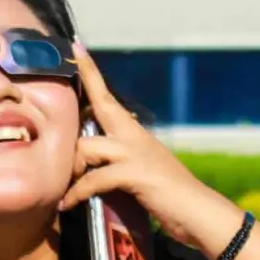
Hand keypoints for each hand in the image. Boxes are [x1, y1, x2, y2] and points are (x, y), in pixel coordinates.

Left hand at [59, 42, 239, 246]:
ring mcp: (135, 154)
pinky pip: (93, 180)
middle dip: (82, 93)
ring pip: (87, 146)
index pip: (108, 97)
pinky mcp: (133, 174)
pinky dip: (77, 193)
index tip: (77, 47)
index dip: (91, 73)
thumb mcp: (142, 170)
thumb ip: (118, 159)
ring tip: (64, 188)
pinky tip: (67, 204)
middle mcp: (134, 137)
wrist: (197, 213)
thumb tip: (91, 158)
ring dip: (71, 168)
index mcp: (135, 133)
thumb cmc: (169, 196)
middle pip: (102, 105)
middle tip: (61, 88)